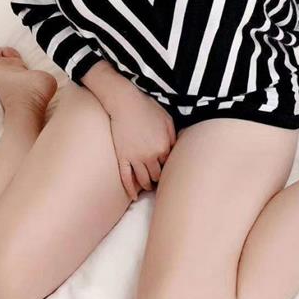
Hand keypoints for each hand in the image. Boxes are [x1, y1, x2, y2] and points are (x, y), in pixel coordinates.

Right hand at [106, 87, 176, 201]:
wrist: (125, 102)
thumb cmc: (147, 108)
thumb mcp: (167, 119)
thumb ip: (174, 136)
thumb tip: (176, 149)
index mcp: (164, 146)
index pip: (169, 165)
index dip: (168, 168)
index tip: (168, 172)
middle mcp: (151, 156)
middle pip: (157, 176)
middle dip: (159, 179)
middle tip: (158, 182)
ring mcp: (135, 158)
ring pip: (144, 181)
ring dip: (147, 186)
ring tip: (148, 187)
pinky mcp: (122, 157)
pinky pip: (126, 178)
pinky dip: (130, 190)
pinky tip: (134, 196)